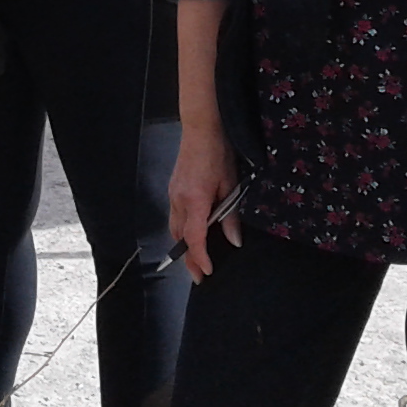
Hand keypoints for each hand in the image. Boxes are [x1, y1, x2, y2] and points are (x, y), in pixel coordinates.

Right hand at [168, 122, 242, 280]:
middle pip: (180, 237)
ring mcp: (173, 194)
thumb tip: (234, 242)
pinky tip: (191, 233)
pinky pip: (175, 216)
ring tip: (194, 260)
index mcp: (194, 201)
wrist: (200, 129)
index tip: (207, 272)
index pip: (194, 238)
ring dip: (183, 245)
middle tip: (199, 277)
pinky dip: (182, 230)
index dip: (200, 257)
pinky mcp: (173, 189)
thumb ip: (229, 216)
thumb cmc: (219, 154)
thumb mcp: (231, 185)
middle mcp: (178, 200)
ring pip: (174, 227)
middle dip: (188, 259)